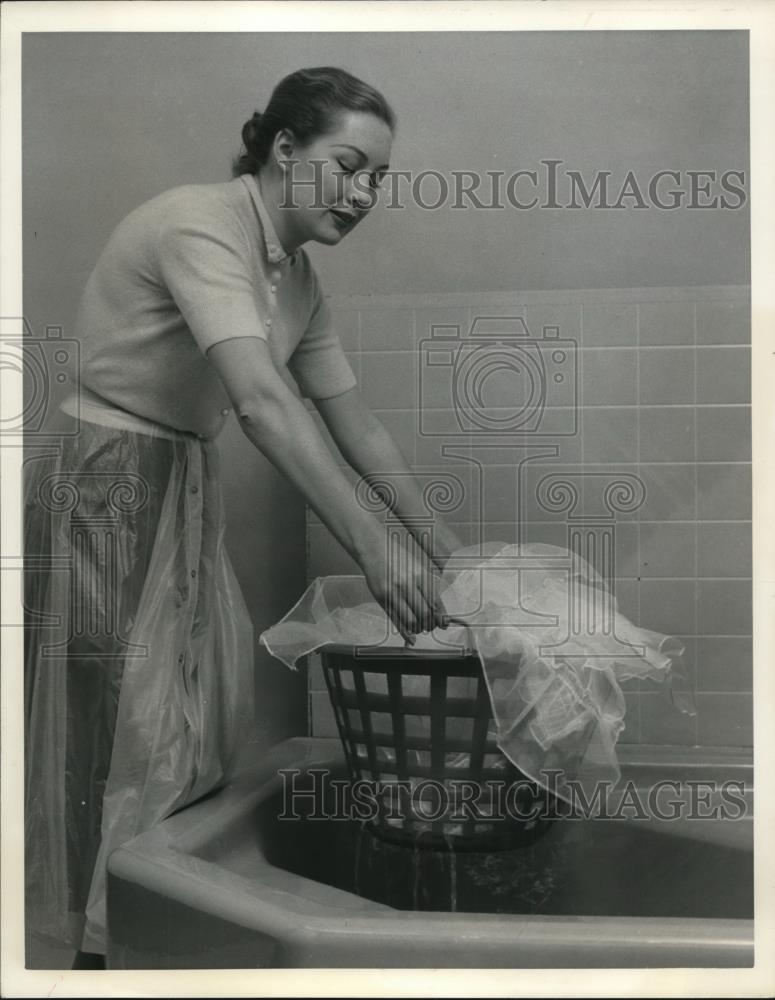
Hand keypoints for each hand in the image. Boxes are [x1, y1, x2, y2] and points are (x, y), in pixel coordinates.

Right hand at [358, 529, 447, 644]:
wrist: (376, 550)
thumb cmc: (398, 559)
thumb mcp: (418, 569)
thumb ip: (428, 587)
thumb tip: (439, 611)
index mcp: (421, 576)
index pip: (435, 603)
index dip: (441, 617)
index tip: (443, 624)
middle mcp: (408, 584)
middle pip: (425, 614)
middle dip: (430, 625)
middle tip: (430, 627)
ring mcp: (394, 592)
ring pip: (411, 620)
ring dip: (418, 628)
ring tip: (419, 628)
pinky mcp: (383, 598)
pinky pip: (396, 620)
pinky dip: (405, 633)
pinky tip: (410, 638)